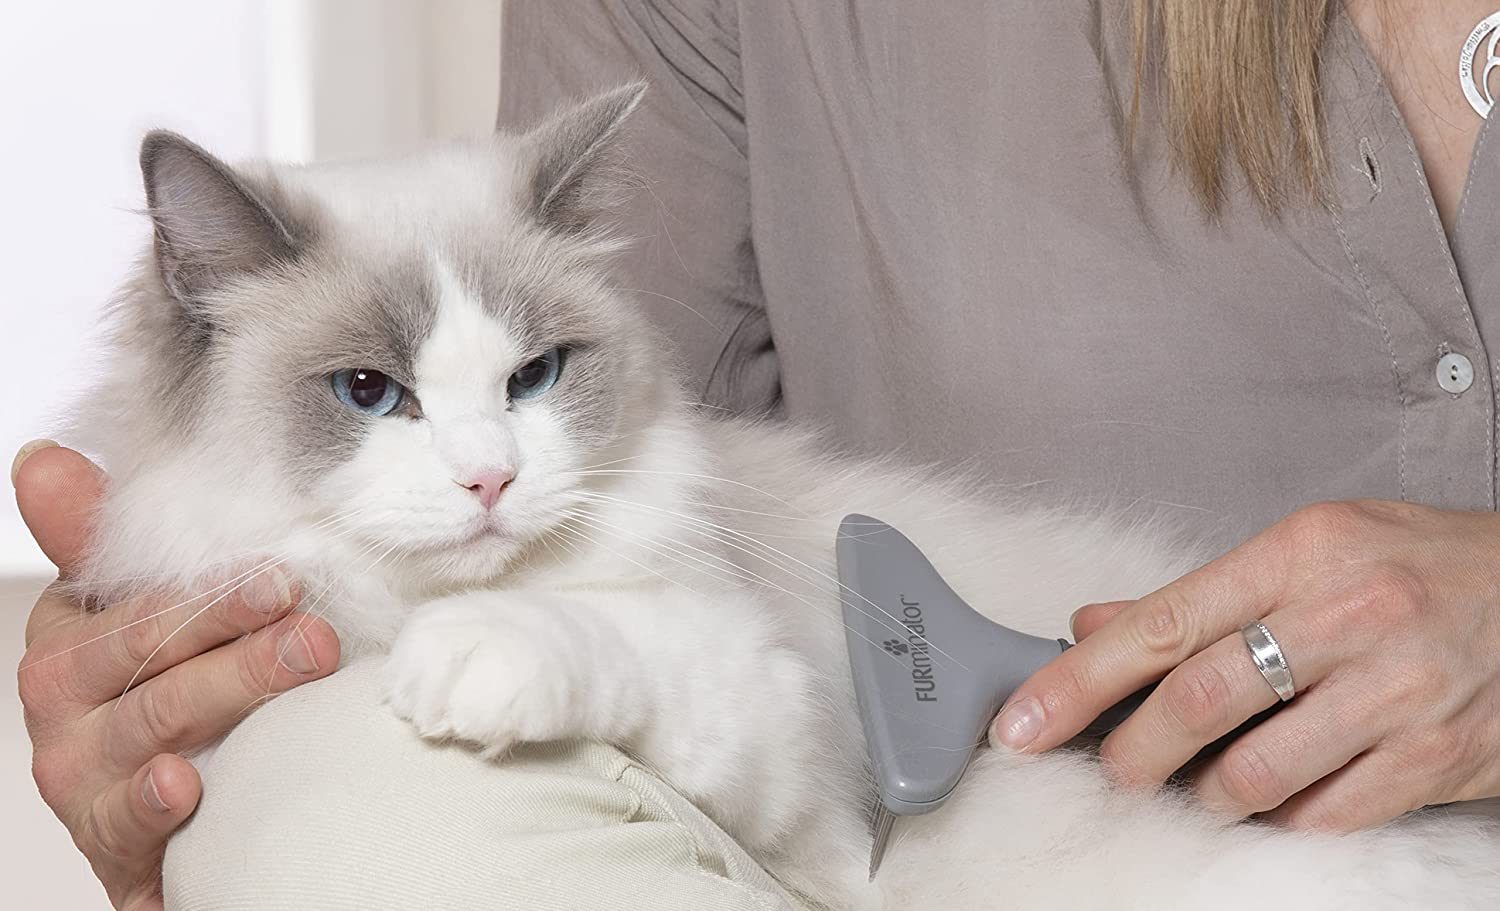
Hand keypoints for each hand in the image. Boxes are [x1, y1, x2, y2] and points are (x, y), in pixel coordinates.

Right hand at [13, 442, 340, 910]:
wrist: (163, 829)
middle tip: (311, 617)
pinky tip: (186, 783)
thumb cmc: (162, 702)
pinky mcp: (104, 834)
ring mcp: (81, 766)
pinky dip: (155, 798)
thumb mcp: (147, 619)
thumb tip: (43, 459)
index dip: (208, 582)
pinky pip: (128, 815)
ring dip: (232, 686)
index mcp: (74, 630)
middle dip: (232, 624)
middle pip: (149, 647)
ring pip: (156, 718)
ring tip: (300, 660)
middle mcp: (64, 694)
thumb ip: (111, 541)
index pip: (134, 592)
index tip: (278, 571)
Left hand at [990, 499, 1499, 830]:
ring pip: (1255, 773)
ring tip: (1194, 788)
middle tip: (1107, 770)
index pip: (1161, 624)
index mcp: (1301, 553)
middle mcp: (1348, 616)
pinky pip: (1324, 816)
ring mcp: (1397, 692)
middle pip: (1198, 701)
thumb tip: (1092, 624)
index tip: (1023, 721)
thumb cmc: (1419, 566)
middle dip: (1129, 752)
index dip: (1077, 681)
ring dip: (1202, 796)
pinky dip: (1278, 822)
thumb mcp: (1311, 548)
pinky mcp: (1436, 758)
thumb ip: (1199, 596)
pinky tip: (1268, 804)